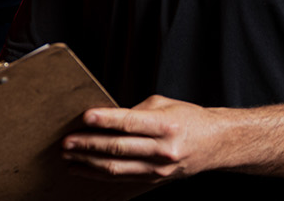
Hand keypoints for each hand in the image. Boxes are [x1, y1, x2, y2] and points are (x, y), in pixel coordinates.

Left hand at [62, 94, 228, 183]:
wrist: (216, 144)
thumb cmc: (189, 119)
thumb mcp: (164, 105)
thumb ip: (135, 112)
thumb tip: (106, 118)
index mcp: (165, 125)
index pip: (129, 122)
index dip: (105, 120)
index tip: (84, 117)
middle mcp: (162, 149)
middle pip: (118, 147)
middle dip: (88, 144)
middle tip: (66, 141)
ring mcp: (158, 168)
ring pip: (116, 167)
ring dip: (88, 162)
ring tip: (68, 156)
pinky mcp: (154, 179)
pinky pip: (122, 177)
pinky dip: (99, 174)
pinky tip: (83, 168)